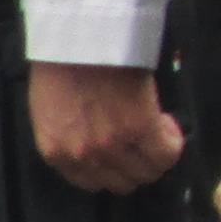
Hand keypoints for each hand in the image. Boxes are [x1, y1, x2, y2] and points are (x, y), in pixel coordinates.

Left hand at [33, 62, 182, 195]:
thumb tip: (93, 146)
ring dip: (156, 154)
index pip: (91, 183)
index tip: (120, 153)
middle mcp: (82, 155)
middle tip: (142, 141)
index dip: (111, 169)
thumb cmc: (59, 65)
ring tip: (155, 128)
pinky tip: (165, 122)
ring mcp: (112, 144)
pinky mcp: (140, 128)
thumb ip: (68, 136)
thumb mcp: (49, 111)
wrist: (77, 39)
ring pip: (148, 171)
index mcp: (55, 152)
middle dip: (135, 164)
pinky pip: (166, 152)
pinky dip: (172, 141)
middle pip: (122, 182)